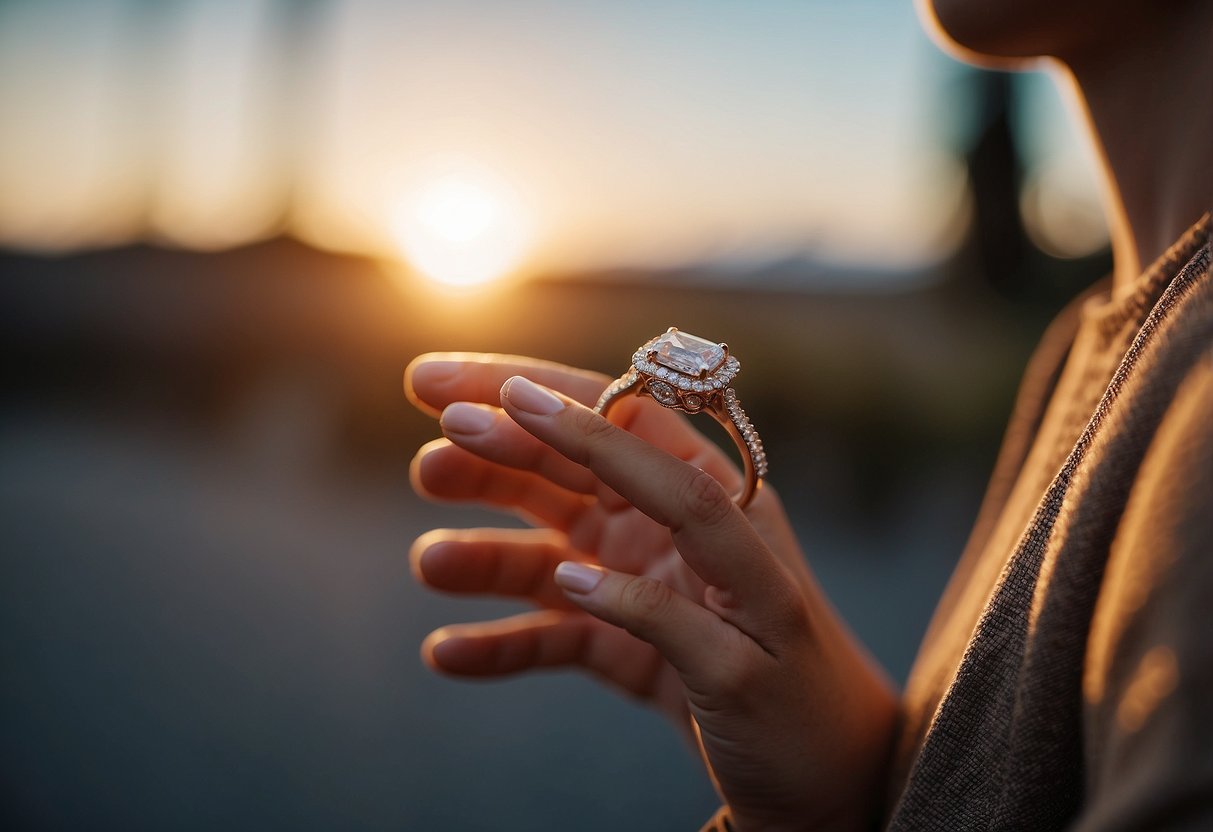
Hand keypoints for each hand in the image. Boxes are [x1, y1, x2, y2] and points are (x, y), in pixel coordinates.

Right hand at [406, 354, 897, 831]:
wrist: (823, 793)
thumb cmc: (804, 717)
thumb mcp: (744, 668)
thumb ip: (658, 616)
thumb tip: (574, 578)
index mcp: (721, 516)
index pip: (635, 442)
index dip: (566, 416)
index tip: (494, 396)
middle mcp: (673, 535)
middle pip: (574, 474)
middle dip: (500, 453)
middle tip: (429, 444)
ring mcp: (641, 587)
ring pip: (549, 548)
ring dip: (486, 551)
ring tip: (430, 564)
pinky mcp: (620, 645)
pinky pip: (549, 633)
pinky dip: (500, 643)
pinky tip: (447, 653)